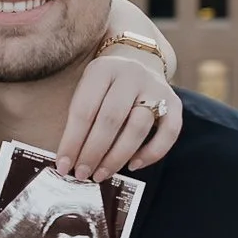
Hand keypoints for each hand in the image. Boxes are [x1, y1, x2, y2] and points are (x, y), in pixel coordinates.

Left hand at [57, 55, 182, 179]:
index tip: (63, 166)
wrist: (140, 63)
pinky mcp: (175, 102)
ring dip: (118, 156)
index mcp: (103, 69)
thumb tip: (69, 159)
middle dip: (94, 152)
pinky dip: (152, 153)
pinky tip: (133, 165)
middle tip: (83, 174)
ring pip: (138, 127)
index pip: (84, 110)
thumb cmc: (105, 87)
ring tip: (102, 174)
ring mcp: (155, 87)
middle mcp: (131, 74)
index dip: (72, 141)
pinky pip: (169, 132)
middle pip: (111, 119)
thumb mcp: (87, 89)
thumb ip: (81, 118)